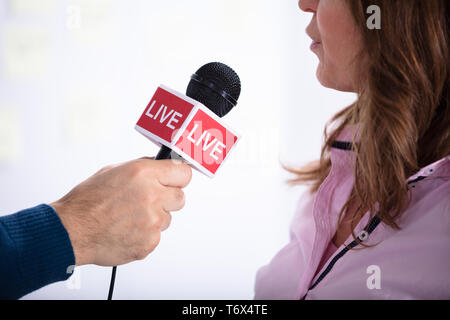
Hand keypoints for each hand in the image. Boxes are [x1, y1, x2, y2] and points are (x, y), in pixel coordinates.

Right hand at [50, 157, 191, 265]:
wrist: (72, 230)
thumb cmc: (88, 201)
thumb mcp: (114, 171)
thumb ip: (143, 168)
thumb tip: (160, 167)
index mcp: (144, 174)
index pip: (184, 173)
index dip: (178, 177)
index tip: (175, 180)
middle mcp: (152, 196)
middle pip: (180, 197)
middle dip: (167, 199)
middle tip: (149, 200)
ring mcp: (152, 221)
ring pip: (167, 219)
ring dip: (154, 218)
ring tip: (129, 217)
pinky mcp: (150, 242)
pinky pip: (156, 236)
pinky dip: (145, 234)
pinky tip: (126, 229)